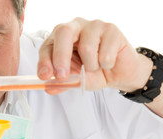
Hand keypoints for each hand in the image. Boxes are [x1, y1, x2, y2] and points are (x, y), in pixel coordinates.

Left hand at [38, 17, 152, 94]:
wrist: (118, 72)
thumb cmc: (93, 71)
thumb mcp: (74, 81)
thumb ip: (62, 83)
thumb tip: (48, 87)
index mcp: (59, 38)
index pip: (47, 46)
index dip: (44, 61)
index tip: (44, 76)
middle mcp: (75, 27)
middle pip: (64, 33)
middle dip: (61, 57)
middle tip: (62, 76)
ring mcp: (93, 26)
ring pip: (86, 47)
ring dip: (90, 66)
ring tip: (95, 67)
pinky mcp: (111, 30)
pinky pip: (105, 53)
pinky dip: (105, 65)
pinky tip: (108, 63)